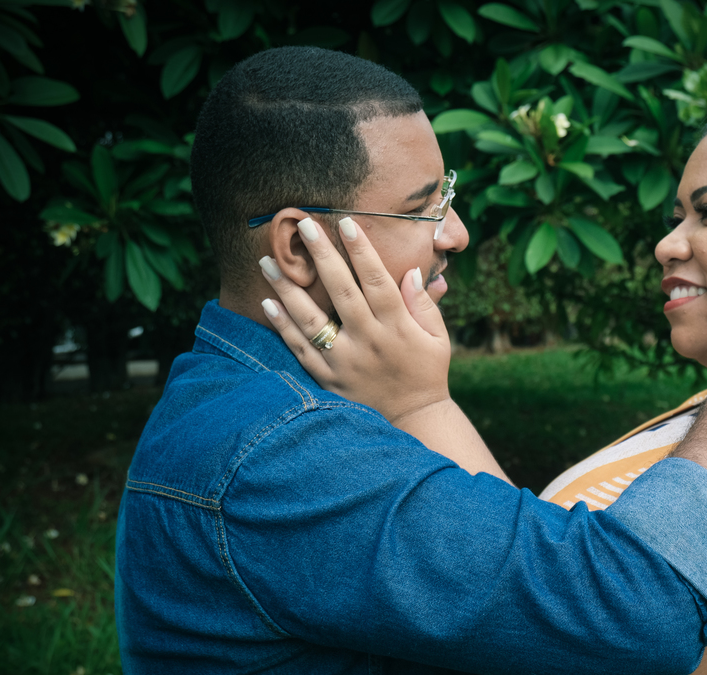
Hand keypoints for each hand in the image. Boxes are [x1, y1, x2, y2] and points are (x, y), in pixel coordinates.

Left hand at [259, 216, 450, 424]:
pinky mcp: (329, 379)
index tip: (347, 223)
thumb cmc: (428, 373)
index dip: (362, 251)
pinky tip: (268, 304)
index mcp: (397, 327)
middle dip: (322, 255)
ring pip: (311, 319)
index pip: (377, 281)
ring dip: (287, 289)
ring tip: (268, 261)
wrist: (413, 420)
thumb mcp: (438, 338)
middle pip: (341, 291)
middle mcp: (369, 341)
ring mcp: (345, 362)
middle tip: (303, 225)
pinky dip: (283, 327)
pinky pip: (301, 350)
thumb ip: (424, 304)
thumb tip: (409, 271)